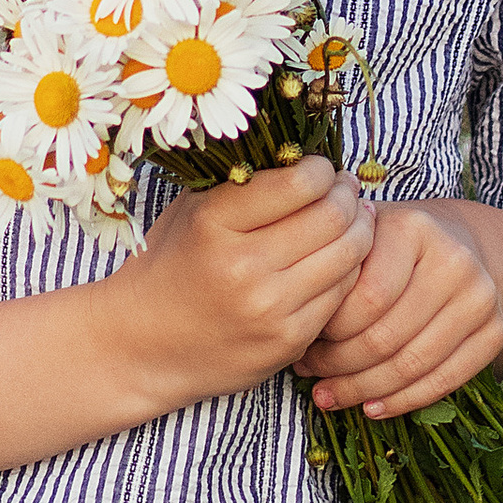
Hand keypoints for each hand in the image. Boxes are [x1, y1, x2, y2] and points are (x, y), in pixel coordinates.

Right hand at [120, 155, 376, 407]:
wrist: (143, 347)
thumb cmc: (169, 266)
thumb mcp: (190, 210)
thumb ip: (241, 181)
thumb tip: (304, 155)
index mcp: (214, 223)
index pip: (299, 183)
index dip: (321, 169)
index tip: (319, 169)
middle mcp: (243, 266)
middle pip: (332, 216)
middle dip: (347, 195)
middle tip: (346, 190)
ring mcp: (269, 308)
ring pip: (348, 255)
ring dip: (359, 230)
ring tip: (353, 219)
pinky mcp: (288, 341)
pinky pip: (342, 293)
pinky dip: (348, 271)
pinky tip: (338, 259)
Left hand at [295, 197, 502, 418]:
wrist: (461, 247)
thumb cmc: (389, 246)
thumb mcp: (359, 239)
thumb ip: (332, 266)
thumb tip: (293, 318)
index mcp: (414, 228)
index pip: (367, 298)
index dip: (329, 329)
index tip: (301, 340)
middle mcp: (456, 261)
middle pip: (387, 337)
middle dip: (338, 365)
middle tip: (307, 373)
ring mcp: (481, 299)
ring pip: (412, 365)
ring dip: (363, 389)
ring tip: (327, 394)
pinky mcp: (495, 333)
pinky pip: (444, 382)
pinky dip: (402, 402)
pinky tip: (370, 407)